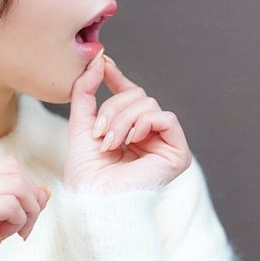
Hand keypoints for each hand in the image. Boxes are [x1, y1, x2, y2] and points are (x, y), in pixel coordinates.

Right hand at [0, 50, 50, 260]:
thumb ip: (14, 192)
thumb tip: (41, 190)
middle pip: (13, 165)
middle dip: (27, 197)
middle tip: (16, 224)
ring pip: (17, 183)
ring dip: (26, 212)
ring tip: (10, 232)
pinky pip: (14, 201)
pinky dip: (21, 221)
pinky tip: (8, 238)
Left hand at [63, 53, 191, 193]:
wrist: (93, 200)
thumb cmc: (85, 174)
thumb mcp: (81, 125)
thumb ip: (86, 92)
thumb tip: (100, 61)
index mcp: (130, 132)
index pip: (130, 96)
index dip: (118, 78)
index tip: (103, 63)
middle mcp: (150, 137)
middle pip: (139, 97)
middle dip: (115, 109)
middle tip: (100, 133)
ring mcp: (165, 145)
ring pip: (149, 105)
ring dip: (124, 120)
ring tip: (111, 143)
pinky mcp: (178, 154)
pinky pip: (167, 118)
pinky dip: (145, 123)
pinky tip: (132, 140)